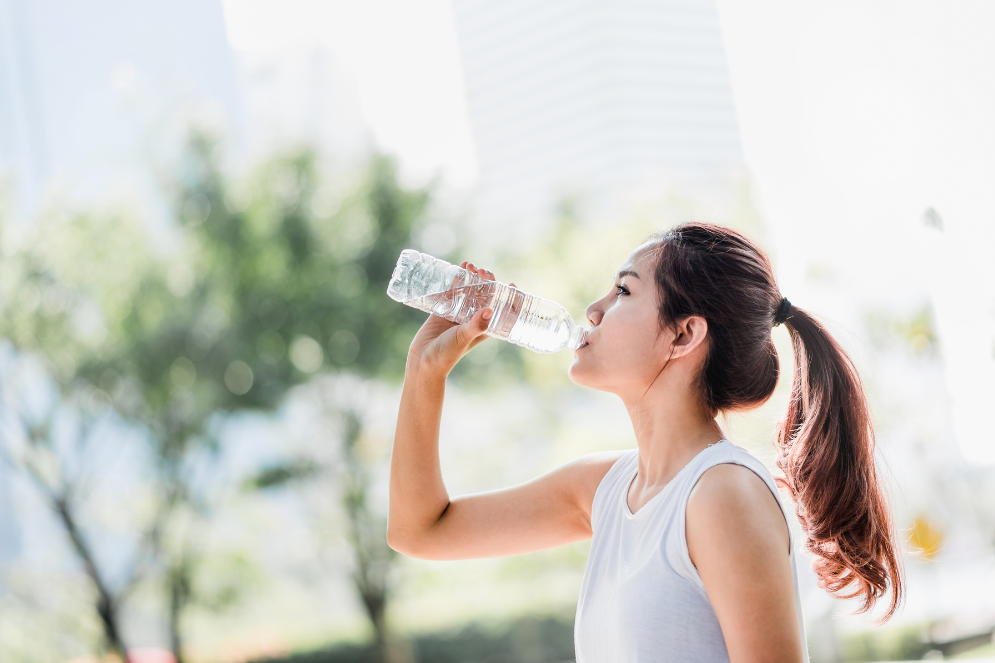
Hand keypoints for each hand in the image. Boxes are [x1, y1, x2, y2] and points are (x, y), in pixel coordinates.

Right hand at [406, 261, 515, 375]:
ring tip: (469, 265)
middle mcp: (473, 318)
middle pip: (485, 295)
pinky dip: (455, 280)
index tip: (512, 284)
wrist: (423, 360)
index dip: (508, 297)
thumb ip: (475, 325)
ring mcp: (458, 313)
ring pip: (469, 291)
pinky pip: (452, 291)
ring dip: (471, 277)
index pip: (501, 310)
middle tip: (482, 271)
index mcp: (484, 327)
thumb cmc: (447, 354)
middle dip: (486, 281)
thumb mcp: (463, 338)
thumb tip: (489, 310)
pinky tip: (457, 269)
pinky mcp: (443, 310)